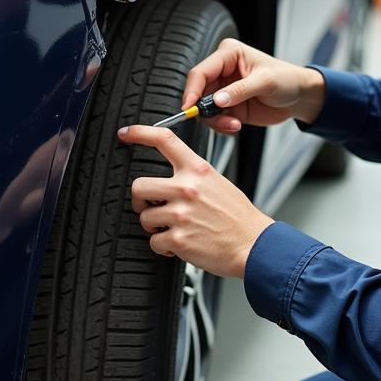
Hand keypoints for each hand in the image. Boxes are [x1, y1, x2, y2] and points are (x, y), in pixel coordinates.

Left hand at [117, 124, 273, 277]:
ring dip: (154, 227)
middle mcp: (187, 189)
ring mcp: (181, 214)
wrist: (254, 246)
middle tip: (150, 207)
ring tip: (174, 229)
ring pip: (144, 218)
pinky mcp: (179, 239)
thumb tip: (170, 179)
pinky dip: (163, 247)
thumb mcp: (218, 183)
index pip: (164, 140)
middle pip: (138, 186)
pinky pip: (154, 242)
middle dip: (140, 201)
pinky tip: (179, 244)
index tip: (126, 134)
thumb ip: (193, 176)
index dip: (139, 133)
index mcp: (197, 170)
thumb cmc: (238, 217)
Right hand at [181, 38, 326, 134]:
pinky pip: (214, 119)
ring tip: (233, 124)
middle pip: (198, 91)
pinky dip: (221, 125)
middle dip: (204, 110)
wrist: (299, 97)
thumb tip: (217, 100)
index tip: (189, 107)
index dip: (192, 90)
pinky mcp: (228, 106)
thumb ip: (240, 90)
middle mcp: (222, 71)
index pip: (201, 71)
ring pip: (204, 108)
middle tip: (218, 120)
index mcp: (228, 55)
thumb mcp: (265, 82)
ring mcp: (224, 90)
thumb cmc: (286, 79)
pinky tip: (235, 125)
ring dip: (215, 120)